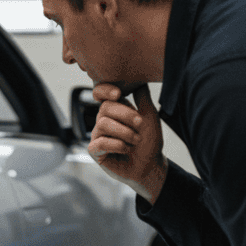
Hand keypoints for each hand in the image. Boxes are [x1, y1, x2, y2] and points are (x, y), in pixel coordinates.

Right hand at [88, 84, 167, 204]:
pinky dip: (117, 145)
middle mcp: (103, 121)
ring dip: (124, 132)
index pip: (99, 94)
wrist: (149, 165)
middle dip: (125, 115)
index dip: (104, 90)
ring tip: (135, 140)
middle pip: (105, 108)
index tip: (118, 94)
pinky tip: (126, 149)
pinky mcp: (95, 152)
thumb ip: (142, 98)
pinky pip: (100, 142)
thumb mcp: (149, 116)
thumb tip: (139, 79)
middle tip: (140, 124)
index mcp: (114, 110)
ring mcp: (97, 136)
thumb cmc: (149, 142)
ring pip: (102, 124)